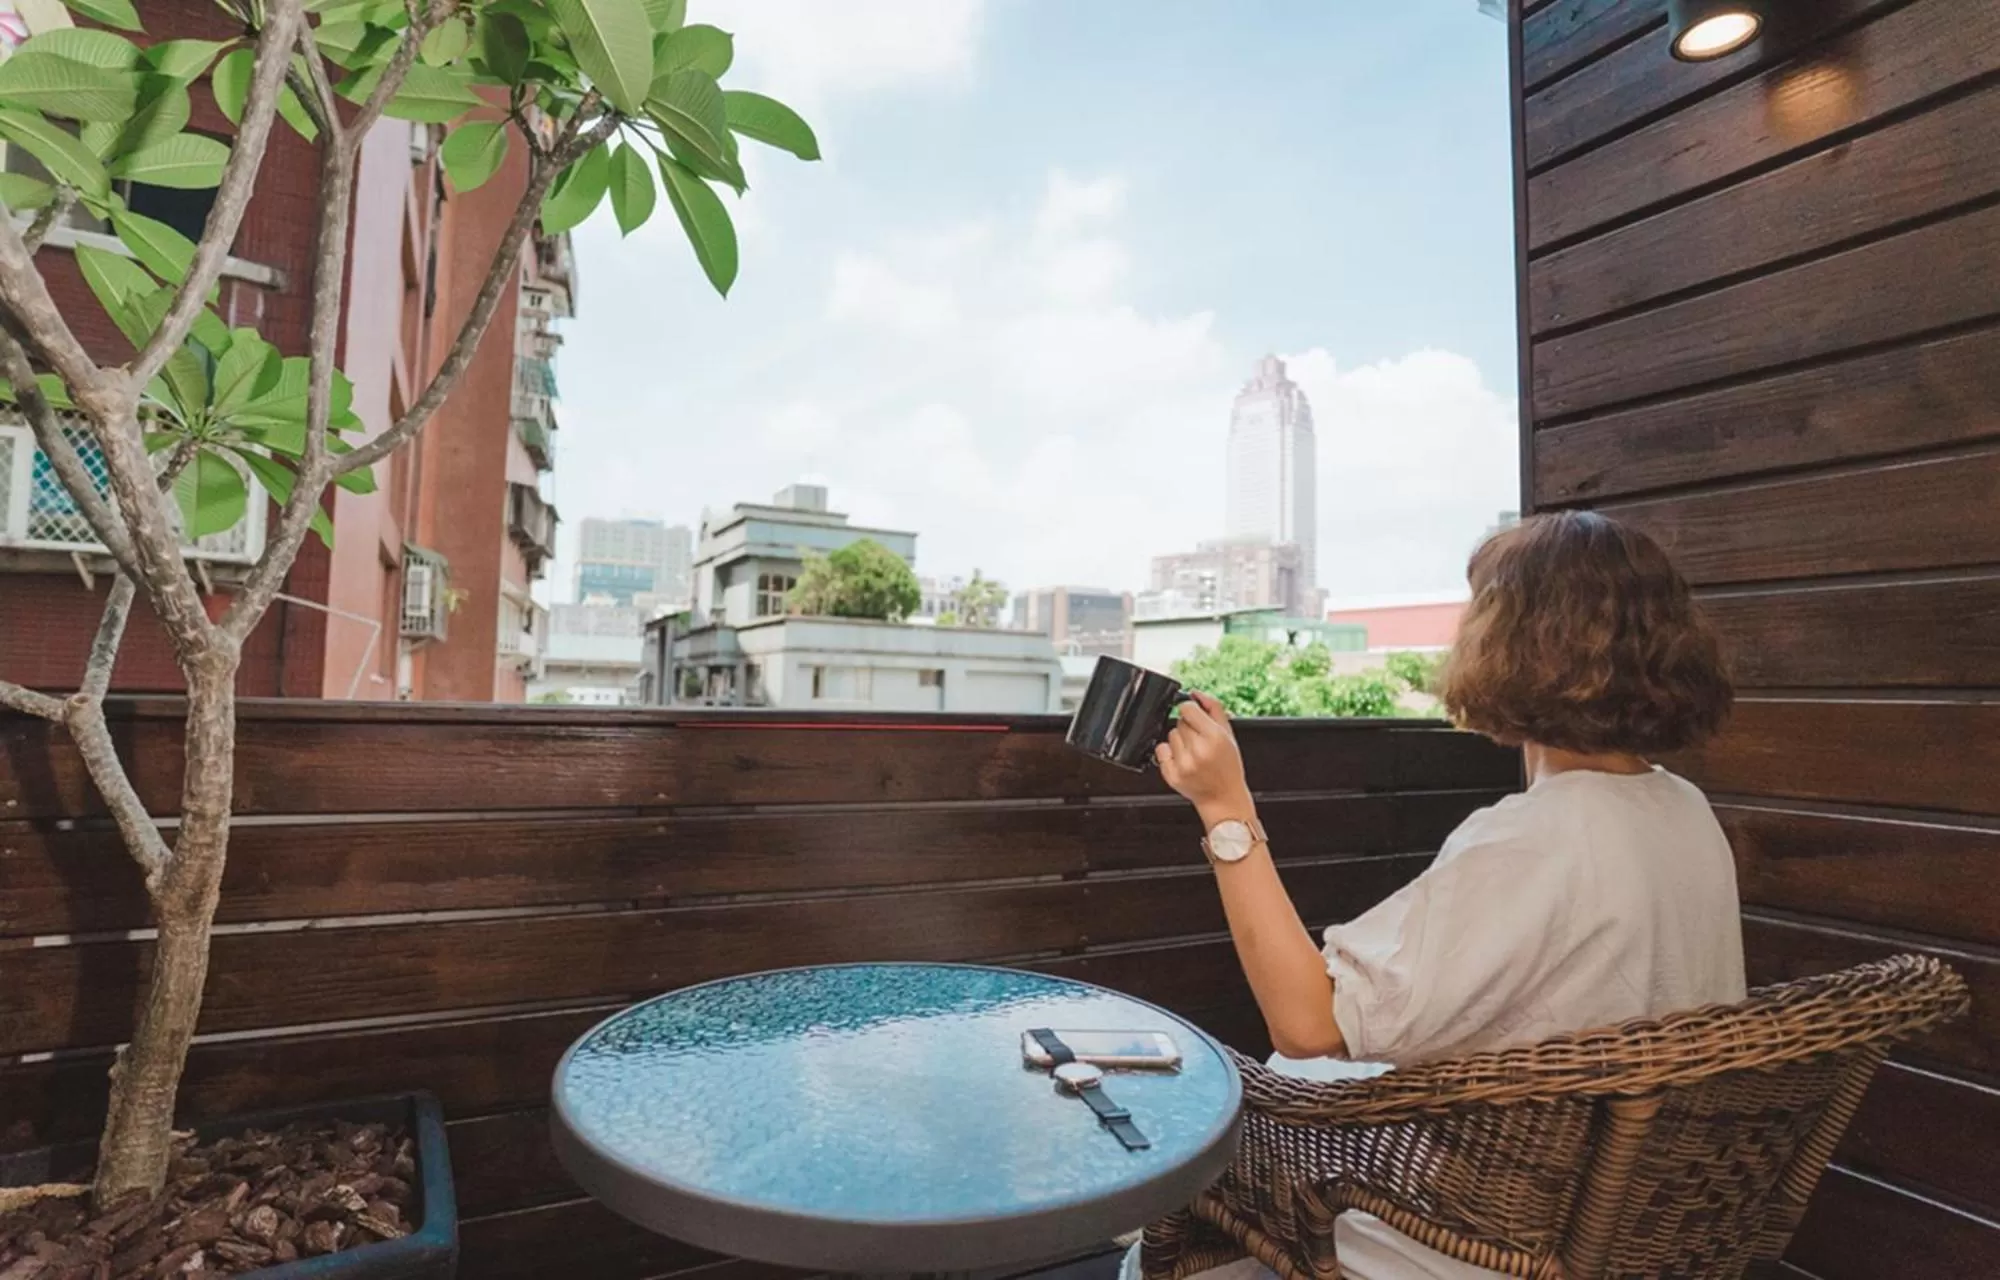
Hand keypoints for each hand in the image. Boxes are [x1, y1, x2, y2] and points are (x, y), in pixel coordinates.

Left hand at [1156, 691, 1253, 825]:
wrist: (1223, 797)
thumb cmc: (1228, 767)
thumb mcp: (1229, 735)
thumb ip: (1214, 709)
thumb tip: (1195, 693)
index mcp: (1214, 738)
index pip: (1187, 708)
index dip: (1192, 711)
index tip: (1196, 719)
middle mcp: (1198, 750)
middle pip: (1179, 721)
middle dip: (1189, 728)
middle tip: (1200, 742)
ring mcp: (1183, 764)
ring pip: (1170, 735)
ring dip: (1179, 741)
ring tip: (1193, 753)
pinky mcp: (1172, 775)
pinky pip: (1161, 750)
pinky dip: (1169, 753)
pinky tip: (1183, 760)